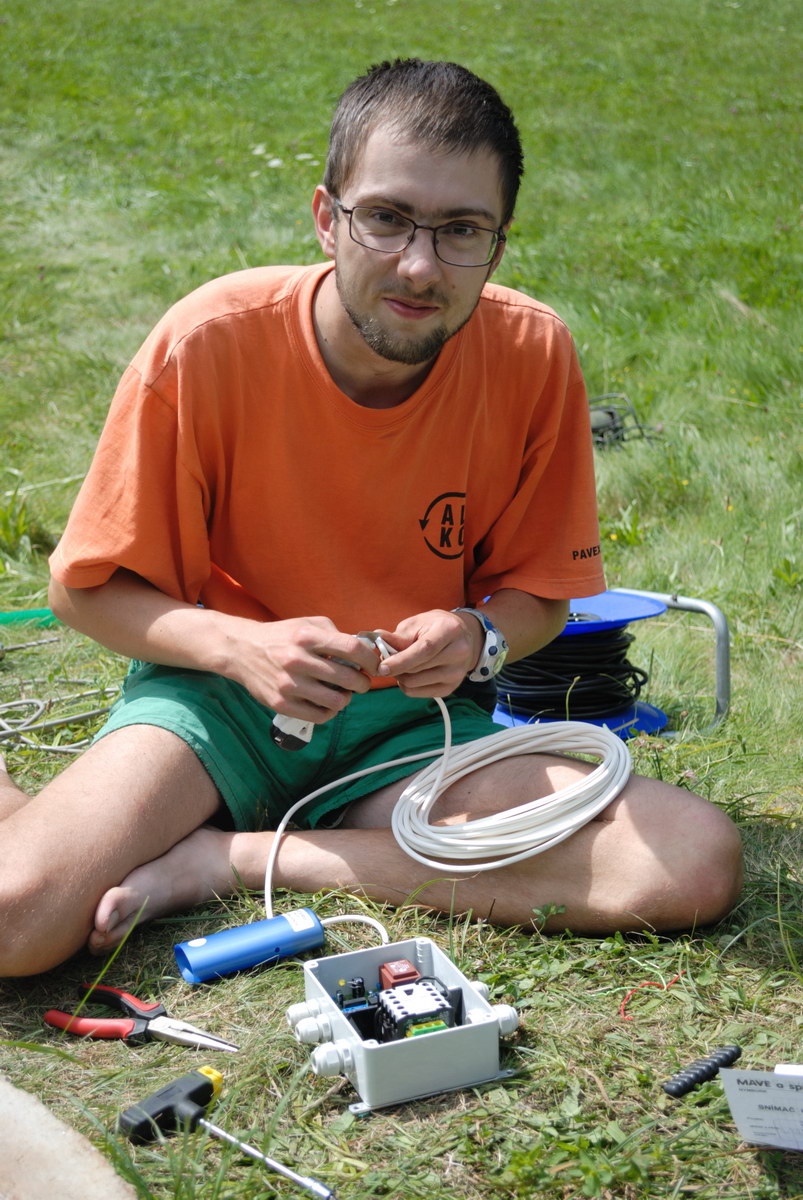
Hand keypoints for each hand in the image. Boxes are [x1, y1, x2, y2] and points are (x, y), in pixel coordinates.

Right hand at [228, 617, 379, 722]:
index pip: (352, 648)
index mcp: (307, 637)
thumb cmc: (282, 637)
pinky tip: (327, 704)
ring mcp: (288, 684)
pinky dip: (329, 712)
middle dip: (363, 683)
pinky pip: (319, 716)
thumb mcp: (308, 624)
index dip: (370, 659)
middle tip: (361, 682)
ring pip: (337, 701)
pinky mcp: (281, 703)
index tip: (376, 665)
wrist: (243, 650)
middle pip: (348, 678)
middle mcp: (298, 660)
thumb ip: (335, 635)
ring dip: (346, 699)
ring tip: (342, 693)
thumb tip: (364, 651)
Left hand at [375, 609, 482, 697]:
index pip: (425, 650)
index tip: (382, 667)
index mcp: (450, 630)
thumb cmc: (434, 627)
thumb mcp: (416, 624)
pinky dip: (407, 685)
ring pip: (416, 683)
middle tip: (386, 661)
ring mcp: (457, 673)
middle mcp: (459, 653)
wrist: (460, 638)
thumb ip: (398, 636)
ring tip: (400, 665)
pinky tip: (410, 673)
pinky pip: (418, 693)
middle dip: (396, 668)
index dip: (401, 660)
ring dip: (400, 677)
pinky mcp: (451, 688)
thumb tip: (378, 640)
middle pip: (418, 669)